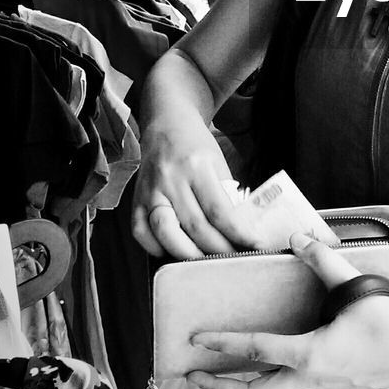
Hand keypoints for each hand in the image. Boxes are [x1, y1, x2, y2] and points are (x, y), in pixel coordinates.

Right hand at [132, 118, 248, 259]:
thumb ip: (226, 195)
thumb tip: (239, 230)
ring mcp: (150, 190)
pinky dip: (157, 248)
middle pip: (195, 226)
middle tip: (233, 261)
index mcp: (197, 166)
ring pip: (166, 232)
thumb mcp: (218, 163)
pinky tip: (173, 252)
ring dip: (188, 255)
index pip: (219, 210)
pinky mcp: (136, 199)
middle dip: (217, 250)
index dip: (237, 233)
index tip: (253, 245)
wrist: (166, 125)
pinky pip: (141, 232)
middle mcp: (171, 179)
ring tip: (205, 263)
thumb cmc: (195, 146)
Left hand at [187, 232, 388, 388]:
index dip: (223, 343)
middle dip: (220, 387)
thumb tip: (298, 240)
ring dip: (248, 387)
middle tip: (194, 375)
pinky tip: (276, 368)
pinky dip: (277, 383)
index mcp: (311, 354)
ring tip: (226, 373)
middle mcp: (311, 380)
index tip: (196, 341)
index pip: (256, 350)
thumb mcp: (356, 286)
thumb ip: (323, 262)